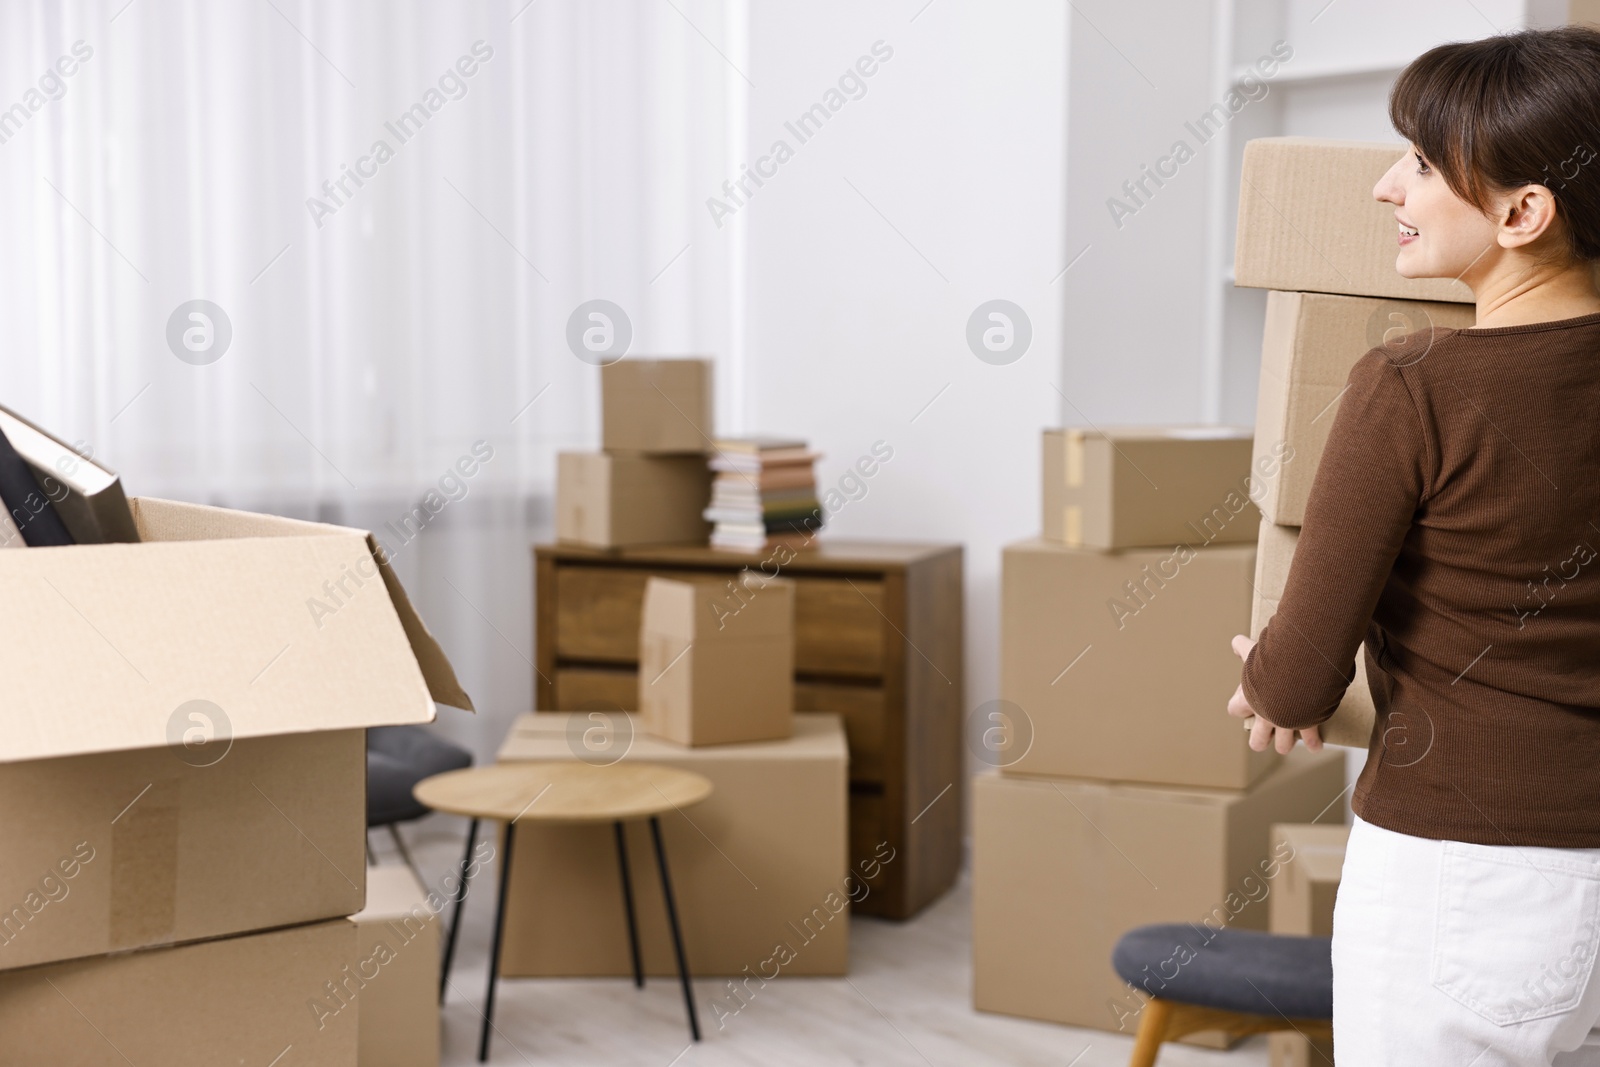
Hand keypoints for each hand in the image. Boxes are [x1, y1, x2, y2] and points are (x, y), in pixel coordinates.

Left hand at [1228, 634, 1322, 753]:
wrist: (1299, 669)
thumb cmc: (1273, 660)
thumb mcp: (1253, 651)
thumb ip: (1243, 647)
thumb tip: (1236, 642)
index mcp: (1249, 700)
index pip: (1234, 709)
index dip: (1239, 705)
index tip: (1246, 698)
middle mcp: (1265, 717)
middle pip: (1257, 742)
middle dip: (1261, 739)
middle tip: (1266, 732)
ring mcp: (1286, 724)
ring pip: (1283, 746)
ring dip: (1286, 743)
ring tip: (1288, 739)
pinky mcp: (1307, 724)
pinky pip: (1311, 739)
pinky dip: (1314, 742)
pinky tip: (1315, 745)